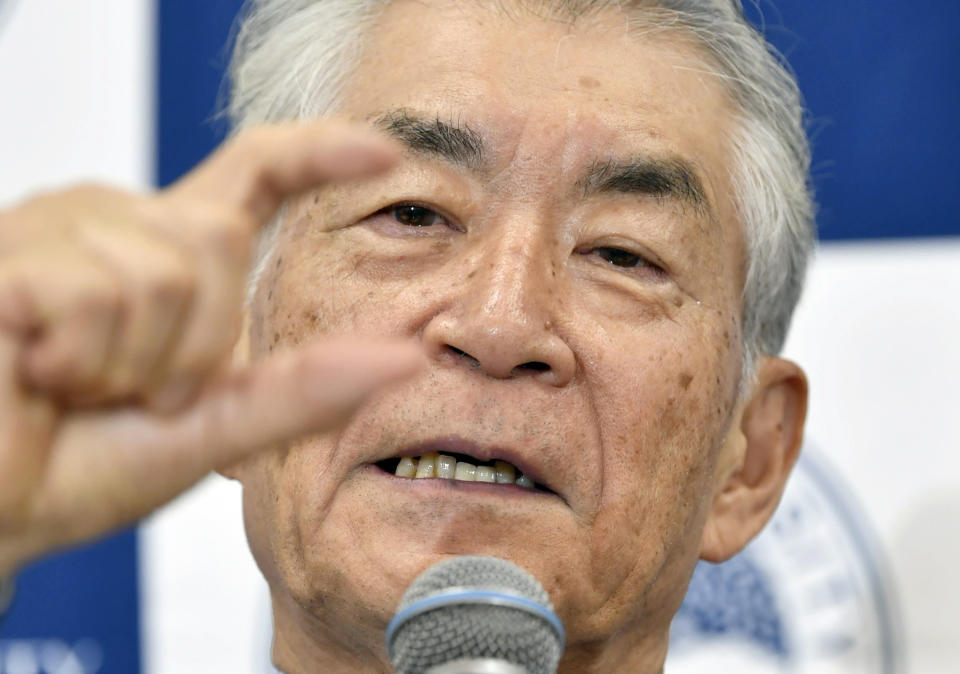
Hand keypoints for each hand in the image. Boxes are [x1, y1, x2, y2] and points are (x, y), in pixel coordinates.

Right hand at [0, 122, 422, 575]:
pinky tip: (36, 373)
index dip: (320, 153)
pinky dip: (79, 362)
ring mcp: (58, 228)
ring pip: (161, 273)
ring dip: (131, 365)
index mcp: (171, 253)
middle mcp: (119, 222)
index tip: (384, 153)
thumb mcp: (216, 426)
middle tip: (139, 395)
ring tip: (78, 386)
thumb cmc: (89, 465)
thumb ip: (304, 391)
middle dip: (198, 344)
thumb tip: (407, 359)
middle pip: (219, 237)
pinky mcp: (10, 254)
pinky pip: (93, 293)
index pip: (256, 174)